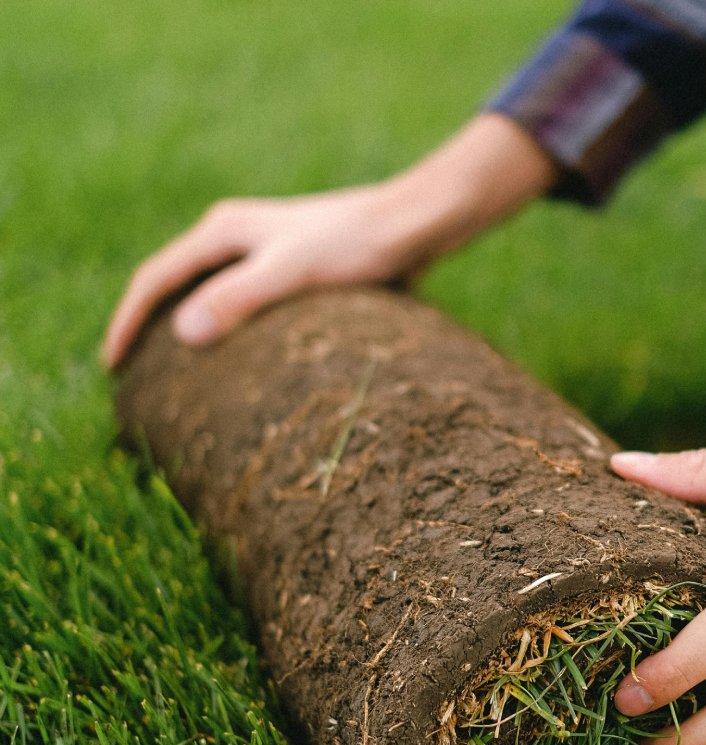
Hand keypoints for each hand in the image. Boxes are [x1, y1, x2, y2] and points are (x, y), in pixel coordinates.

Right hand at [102, 114, 557, 367]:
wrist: (412, 225)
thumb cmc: (356, 245)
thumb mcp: (293, 271)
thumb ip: (239, 298)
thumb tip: (183, 333)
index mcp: (223, 231)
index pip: (155, 278)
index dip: (128, 322)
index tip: (112, 367)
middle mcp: (236, 236)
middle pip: (175, 284)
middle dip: (150, 327)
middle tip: (133, 378)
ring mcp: (264, 252)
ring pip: (209, 295)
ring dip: (187, 330)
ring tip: (175, 375)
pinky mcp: (292, 270)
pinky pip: (243, 304)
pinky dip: (227, 331)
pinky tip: (238, 362)